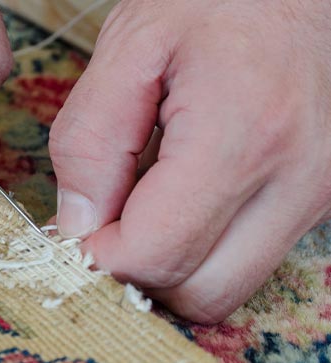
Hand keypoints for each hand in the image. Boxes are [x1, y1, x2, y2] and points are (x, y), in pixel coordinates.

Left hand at [50, 0, 330, 322]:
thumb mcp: (129, 48)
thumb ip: (90, 141)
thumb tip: (76, 225)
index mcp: (241, 137)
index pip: (157, 255)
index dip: (99, 256)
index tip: (76, 229)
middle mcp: (296, 181)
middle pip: (198, 293)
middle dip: (136, 274)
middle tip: (104, 226)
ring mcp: (316, 195)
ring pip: (227, 288)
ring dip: (170, 266)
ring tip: (142, 207)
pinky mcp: (318, 197)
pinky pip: (246, 260)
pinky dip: (201, 250)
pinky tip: (179, 202)